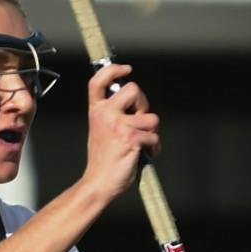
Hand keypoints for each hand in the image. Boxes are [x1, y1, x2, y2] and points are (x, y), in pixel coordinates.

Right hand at [81, 62, 159, 199]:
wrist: (98, 182)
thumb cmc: (103, 159)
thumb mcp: (101, 129)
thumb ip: (113, 114)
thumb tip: (136, 105)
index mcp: (96, 111)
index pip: (98, 81)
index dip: (113, 70)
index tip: (126, 69)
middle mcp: (105, 114)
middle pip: (134, 89)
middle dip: (143, 104)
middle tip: (140, 121)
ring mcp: (118, 125)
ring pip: (151, 117)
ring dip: (151, 131)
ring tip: (142, 143)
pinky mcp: (131, 138)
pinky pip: (154, 136)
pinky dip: (154, 147)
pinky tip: (144, 154)